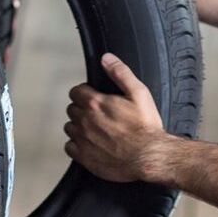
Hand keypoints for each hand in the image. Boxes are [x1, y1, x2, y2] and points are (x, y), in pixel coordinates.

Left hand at [65, 53, 169, 183]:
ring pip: (69, 127)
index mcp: (96, 103)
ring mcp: (83, 140)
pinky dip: (76, 145)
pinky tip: (89, 144)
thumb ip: (121, 73)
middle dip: (81, 109)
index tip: (92, 97)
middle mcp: (85, 121)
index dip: (84, 92)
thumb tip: (107, 59)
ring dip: (78, 126)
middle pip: (72, 109)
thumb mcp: (139, 93)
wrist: (148, 157)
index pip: (76, 92)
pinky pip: (69, 147)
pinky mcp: (84, 157)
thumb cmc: (145, 128)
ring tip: (93, 129)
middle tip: (96, 114)